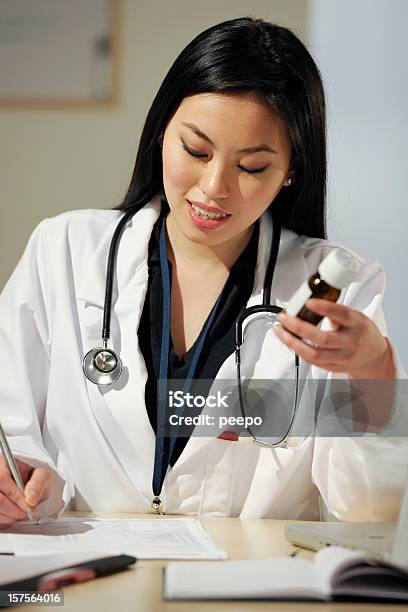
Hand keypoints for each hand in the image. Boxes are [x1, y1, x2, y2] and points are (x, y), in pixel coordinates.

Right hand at [0, 456, 52, 526]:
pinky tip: (11, 516)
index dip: (14, 495)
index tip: (27, 505)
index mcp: (3, 462)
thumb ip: (38, 483)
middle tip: (25, 513)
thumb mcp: (43, 475)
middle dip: (12, 510)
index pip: (1, 478)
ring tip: (20, 514)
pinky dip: (4, 520)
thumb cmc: (33, 478)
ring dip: (8, 517)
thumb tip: (30, 498)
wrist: (30, 485)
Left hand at [273, 298, 395, 378]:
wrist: (374, 355)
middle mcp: (350, 343)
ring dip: (291, 342)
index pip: (342, 316)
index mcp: (358, 325)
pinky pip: (312, 361)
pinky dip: (297, 350)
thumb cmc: (361, 332)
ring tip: (280, 330)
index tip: (309, 302)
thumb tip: (312, 303)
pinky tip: (289, 341)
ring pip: (313, 354)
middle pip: (322, 339)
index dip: (325, 308)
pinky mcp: (333, 368)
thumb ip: (336, 311)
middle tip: (284, 318)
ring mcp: (342, 358)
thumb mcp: (355, 316)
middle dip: (298, 327)